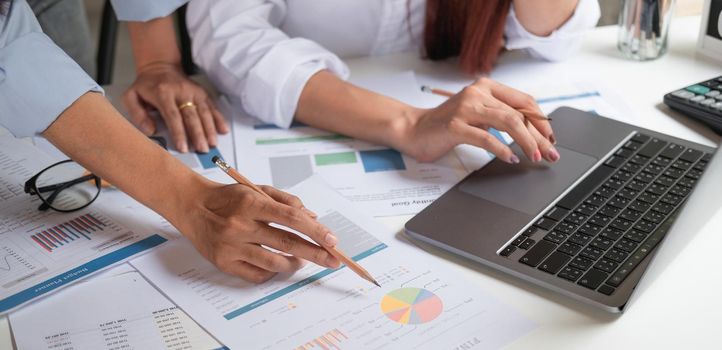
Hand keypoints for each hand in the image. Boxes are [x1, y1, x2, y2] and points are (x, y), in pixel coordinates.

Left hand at [122, 62, 228, 152]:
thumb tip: (150, 130)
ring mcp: (194, 91)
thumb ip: (137, 114)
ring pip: (204, 112)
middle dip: (198, 134)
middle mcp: (181, 91)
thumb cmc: (146, 85)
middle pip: (192, 115)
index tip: (183, 147)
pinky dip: (219, 118)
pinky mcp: (202, 93)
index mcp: (163, 93)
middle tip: (202, 149)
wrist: (160, 67)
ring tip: (212, 144)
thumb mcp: (131, 96)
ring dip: (210, 129)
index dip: (179, 132)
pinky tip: (223, 129)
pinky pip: (212, 106)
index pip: (173, 115)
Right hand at [177, 181, 340, 282]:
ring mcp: (231, 247)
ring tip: (304, 261)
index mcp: (251, 203)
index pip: (291, 218)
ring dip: (295, 264)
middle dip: (315, 253)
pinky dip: (273, 272)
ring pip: (274, 263)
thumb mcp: (257, 189)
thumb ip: (286, 201)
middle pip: (286, 243)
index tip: (332, 240)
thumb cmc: (229, 198)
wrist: (192, 206)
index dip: (315, 231)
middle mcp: (240, 226)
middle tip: (332, 259)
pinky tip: (280, 265)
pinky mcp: (223, 263)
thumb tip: (312, 219)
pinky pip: (256, 275)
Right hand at [397, 77, 557, 163]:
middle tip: (551, 153)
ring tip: (536, 156)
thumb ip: (500, 116)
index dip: (542, 121)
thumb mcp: (478, 115)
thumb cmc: (447, 125)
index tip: (551, 139)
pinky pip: (486, 137)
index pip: (524, 101)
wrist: (413, 130)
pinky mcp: (455, 126)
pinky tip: (511, 158)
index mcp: (486, 87)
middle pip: (519, 113)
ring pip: (507, 122)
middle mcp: (477, 92)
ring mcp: (465, 108)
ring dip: (526, 142)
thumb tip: (534, 130)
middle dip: (539, 136)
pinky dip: (502, 149)